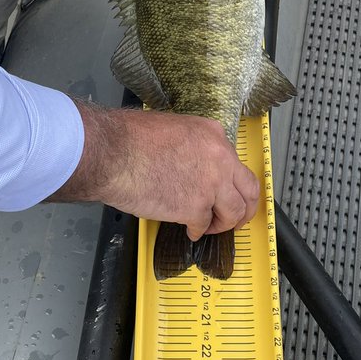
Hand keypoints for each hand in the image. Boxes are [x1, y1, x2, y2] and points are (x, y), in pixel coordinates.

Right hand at [48, 101, 260, 240]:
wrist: (112, 153)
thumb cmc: (129, 138)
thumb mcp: (173, 128)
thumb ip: (193, 146)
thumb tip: (193, 164)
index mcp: (214, 135)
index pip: (236, 164)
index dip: (232, 183)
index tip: (227, 193)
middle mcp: (220, 159)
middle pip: (248, 190)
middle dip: (245, 208)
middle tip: (237, 219)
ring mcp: (210, 185)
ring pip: (233, 212)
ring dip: (223, 224)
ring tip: (209, 227)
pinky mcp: (195, 208)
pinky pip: (203, 225)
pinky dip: (197, 231)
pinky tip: (190, 231)